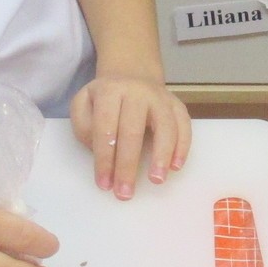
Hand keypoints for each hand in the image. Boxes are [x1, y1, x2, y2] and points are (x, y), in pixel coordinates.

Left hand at [70, 72, 192, 199]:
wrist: (131, 74)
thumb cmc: (105, 100)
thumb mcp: (83, 104)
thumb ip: (84, 126)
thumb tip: (101, 151)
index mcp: (110, 91)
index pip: (105, 128)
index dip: (104, 159)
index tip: (104, 184)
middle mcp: (137, 91)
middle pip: (133, 130)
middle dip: (128, 164)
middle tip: (126, 192)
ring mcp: (160, 97)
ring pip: (164, 126)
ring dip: (161, 155)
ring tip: (157, 180)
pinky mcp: (177, 104)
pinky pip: (184, 125)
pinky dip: (182, 146)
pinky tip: (176, 166)